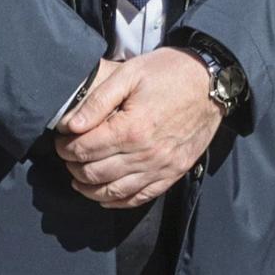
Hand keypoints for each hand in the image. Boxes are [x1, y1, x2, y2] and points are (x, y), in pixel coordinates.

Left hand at [54, 48, 221, 208]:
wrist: (213, 82)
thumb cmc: (170, 73)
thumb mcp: (130, 73)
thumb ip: (97, 100)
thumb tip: (69, 125)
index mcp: (131, 129)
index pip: (83, 150)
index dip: (64, 147)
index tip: (61, 139)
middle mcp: (145, 154)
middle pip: (93, 174)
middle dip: (73, 166)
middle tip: (70, 154)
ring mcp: (160, 167)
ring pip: (111, 192)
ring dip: (88, 188)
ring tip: (80, 176)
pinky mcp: (173, 173)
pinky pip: (138, 198)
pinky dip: (116, 201)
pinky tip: (105, 193)